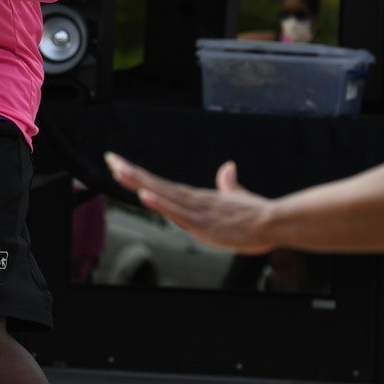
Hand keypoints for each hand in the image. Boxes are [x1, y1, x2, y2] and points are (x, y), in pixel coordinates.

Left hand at [104, 153, 276, 253]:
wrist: (273, 223)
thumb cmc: (255, 213)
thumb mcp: (237, 198)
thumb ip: (229, 184)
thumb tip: (227, 168)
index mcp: (195, 197)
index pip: (160, 184)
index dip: (139, 175)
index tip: (119, 165)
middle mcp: (191, 201)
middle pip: (155, 184)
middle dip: (130, 173)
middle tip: (110, 159)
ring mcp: (195, 211)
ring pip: (161, 194)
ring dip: (139, 183)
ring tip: (119, 172)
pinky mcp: (202, 223)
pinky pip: (176, 213)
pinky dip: (160, 204)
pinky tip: (145, 196)